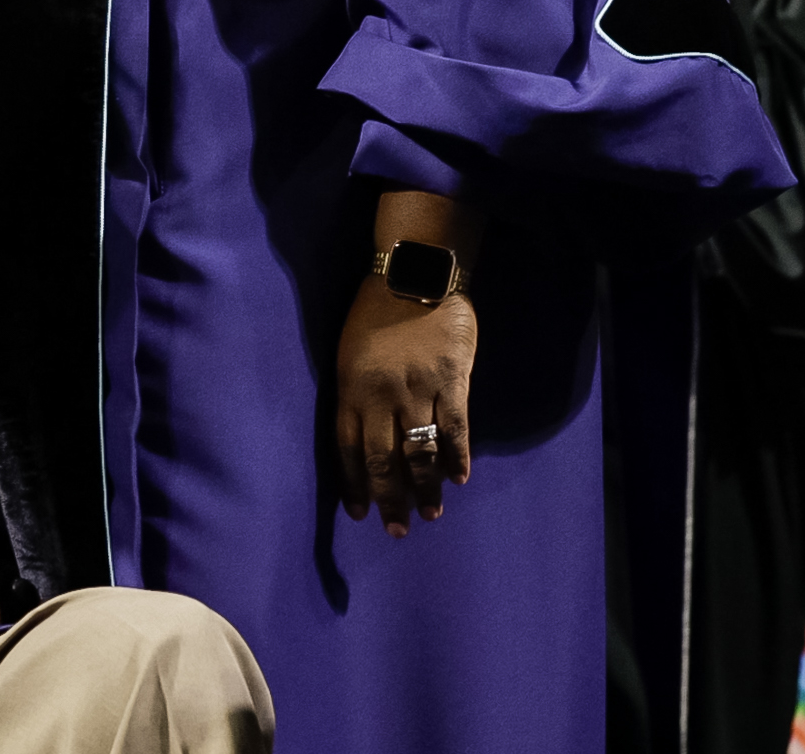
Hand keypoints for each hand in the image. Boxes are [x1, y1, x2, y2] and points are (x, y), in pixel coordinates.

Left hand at [338, 190, 482, 534]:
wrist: (414, 274)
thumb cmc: (375, 311)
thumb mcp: (349, 351)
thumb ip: (356, 393)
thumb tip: (365, 436)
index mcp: (350, 387)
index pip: (347, 448)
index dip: (353, 483)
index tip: (358, 512)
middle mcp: (381, 395)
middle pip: (382, 459)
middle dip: (388, 499)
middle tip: (396, 531)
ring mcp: (417, 389)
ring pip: (419, 452)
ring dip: (425, 488)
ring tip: (430, 513)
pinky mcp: (451, 381)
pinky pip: (454, 430)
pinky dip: (456, 457)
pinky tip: (458, 479)